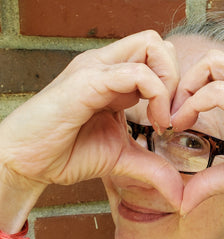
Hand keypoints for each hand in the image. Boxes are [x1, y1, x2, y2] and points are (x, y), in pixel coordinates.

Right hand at [0, 31, 183, 206]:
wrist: (29, 162)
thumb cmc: (70, 152)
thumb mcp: (124, 159)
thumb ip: (154, 169)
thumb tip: (180, 195)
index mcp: (116, 78)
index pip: (159, 58)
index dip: (176, 88)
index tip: (172, 124)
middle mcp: (108, 66)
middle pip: (158, 43)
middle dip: (177, 79)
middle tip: (172, 117)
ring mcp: (96, 69)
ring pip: (151, 46)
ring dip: (169, 85)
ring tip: (162, 121)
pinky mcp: (86, 82)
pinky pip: (134, 72)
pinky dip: (155, 95)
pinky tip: (153, 124)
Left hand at [171, 49, 223, 213]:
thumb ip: (214, 179)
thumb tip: (183, 201)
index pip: (219, 71)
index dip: (190, 89)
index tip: (173, 119)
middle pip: (213, 60)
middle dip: (183, 83)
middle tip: (167, 114)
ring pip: (214, 67)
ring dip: (184, 90)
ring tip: (172, 120)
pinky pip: (222, 92)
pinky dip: (195, 103)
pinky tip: (182, 122)